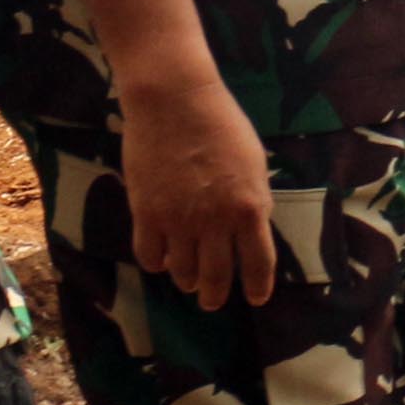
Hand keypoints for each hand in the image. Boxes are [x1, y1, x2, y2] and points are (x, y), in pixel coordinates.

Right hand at [116, 69, 276, 310]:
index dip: (258, 287)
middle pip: (217, 276)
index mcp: (250, 209)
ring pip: (181, 271)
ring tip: (187, 281)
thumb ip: (253, 202)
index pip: (259, 264)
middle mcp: (215, 222)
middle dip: (215, 295)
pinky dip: (156, 264)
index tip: (255, 299)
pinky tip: (160, 261)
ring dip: (186, 281)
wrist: (174, 102)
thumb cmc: (222, 126)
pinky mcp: (145, 213)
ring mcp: (178, 220)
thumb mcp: (254, 166)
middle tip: (212, 301)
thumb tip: (251, 230)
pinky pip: (148, 255)